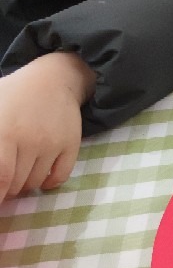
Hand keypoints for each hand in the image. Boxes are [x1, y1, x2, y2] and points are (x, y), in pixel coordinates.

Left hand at [0, 53, 94, 200]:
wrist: (54, 78)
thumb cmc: (13, 96)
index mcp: (5, 133)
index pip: (0, 178)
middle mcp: (31, 141)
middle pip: (15, 184)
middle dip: (7, 189)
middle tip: (5, 179)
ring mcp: (54, 144)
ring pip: (36, 182)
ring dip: (25, 185)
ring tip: (20, 172)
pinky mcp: (72, 145)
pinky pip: (60, 177)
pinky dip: (49, 183)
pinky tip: (42, 177)